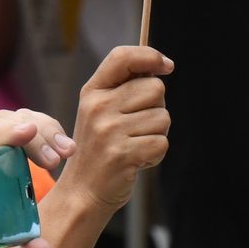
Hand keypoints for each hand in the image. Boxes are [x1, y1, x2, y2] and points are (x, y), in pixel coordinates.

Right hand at [57, 45, 173, 213]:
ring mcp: (109, 131)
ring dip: (157, 133)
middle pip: (155, 88)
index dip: (150, 56)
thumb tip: (161, 66)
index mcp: (92, 92)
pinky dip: (156, 154)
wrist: (82, 192)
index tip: (167, 65)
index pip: (122, 57)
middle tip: (139, 126)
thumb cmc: (99, 147)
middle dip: (157, 106)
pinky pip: (162, 143)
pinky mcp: (122, 155)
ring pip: (163, 117)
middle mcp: (98, 107)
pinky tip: (137, 160)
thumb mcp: (100, 111)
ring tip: (135, 144)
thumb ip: (124, 87)